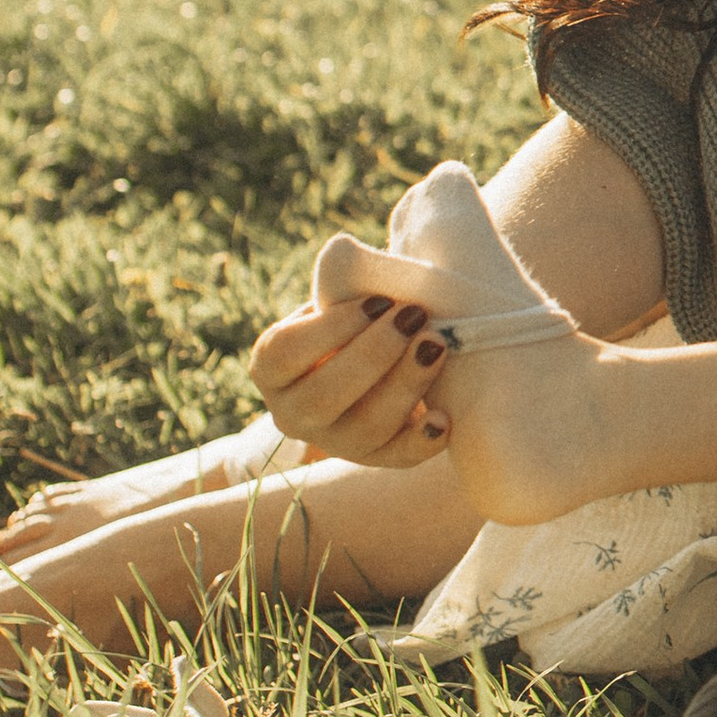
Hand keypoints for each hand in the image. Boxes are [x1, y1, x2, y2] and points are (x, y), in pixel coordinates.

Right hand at [249, 255, 459, 475]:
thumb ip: (347, 283)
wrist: (378, 358)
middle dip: (373, 355)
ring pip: (363, 429)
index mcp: (272, 367)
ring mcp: (333, 441)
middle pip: (323, 396)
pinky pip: (396, 459)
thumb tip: (363, 257)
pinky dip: (421, 441)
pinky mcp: (374, 458)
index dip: (332, 328)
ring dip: (403, 386)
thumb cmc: (359, 316)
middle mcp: (291, 413)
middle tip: (413, 317)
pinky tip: (443, 418)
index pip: (286, 352)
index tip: (378, 301)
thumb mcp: (342, 297)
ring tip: (436, 346)